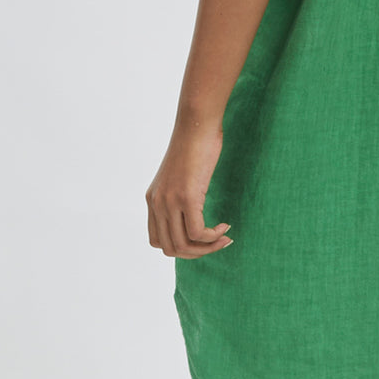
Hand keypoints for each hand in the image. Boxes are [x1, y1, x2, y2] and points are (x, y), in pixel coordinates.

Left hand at [146, 125, 233, 258]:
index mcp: (153, 200)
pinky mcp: (186, 197)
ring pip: (183, 246)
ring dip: (207, 248)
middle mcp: (157, 203)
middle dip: (196, 253)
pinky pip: (198, 233)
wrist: (197, 125)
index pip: (158, 241)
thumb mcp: (182, 176)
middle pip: (170, 248)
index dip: (181, 247)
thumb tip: (193, 211)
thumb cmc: (196, 145)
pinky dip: (213, 236)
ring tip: (224, 237)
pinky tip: (225, 226)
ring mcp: (170, 202)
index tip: (202, 239)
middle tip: (217, 242)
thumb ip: (181, 194)